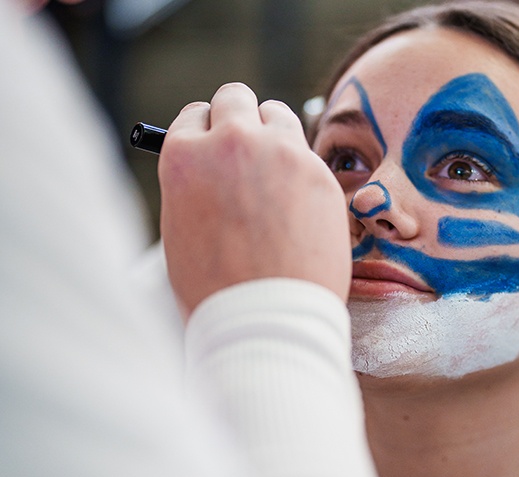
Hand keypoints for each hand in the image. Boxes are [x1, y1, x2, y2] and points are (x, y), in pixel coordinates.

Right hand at [158, 83, 351, 312]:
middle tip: (245, 145)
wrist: (267, 320)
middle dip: (238, 116)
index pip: (195, 115)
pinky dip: (301, 168)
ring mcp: (281, 154)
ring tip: (274, 168)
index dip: (206, 131)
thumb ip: (195, 186)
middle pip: (235, 96)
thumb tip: (209, 169)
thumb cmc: (216, 288)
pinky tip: (297, 202)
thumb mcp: (182, 229)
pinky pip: (308, 152)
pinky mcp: (320, 173)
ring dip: (273, 132)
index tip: (215, 143)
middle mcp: (233, 142)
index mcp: (185, 157)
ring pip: (277, 113)